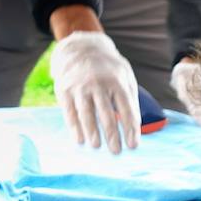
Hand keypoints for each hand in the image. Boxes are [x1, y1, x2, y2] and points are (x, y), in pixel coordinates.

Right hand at [49, 31, 140, 152]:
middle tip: (116, 152)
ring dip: (92, 133)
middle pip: (107, 115)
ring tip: (97, 147)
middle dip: (112, 135)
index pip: (126, 109)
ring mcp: (80, 87)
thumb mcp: (125, 76)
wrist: (79, 48)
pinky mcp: (65, 90)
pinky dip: (75, 128)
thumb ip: (130, 98)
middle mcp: (98, 84)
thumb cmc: (108, 69)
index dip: (130, 129)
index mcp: (117, 82)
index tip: (133, 146)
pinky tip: (80, 140)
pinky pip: (70, 112)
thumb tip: (136, 126)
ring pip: (87, 114)